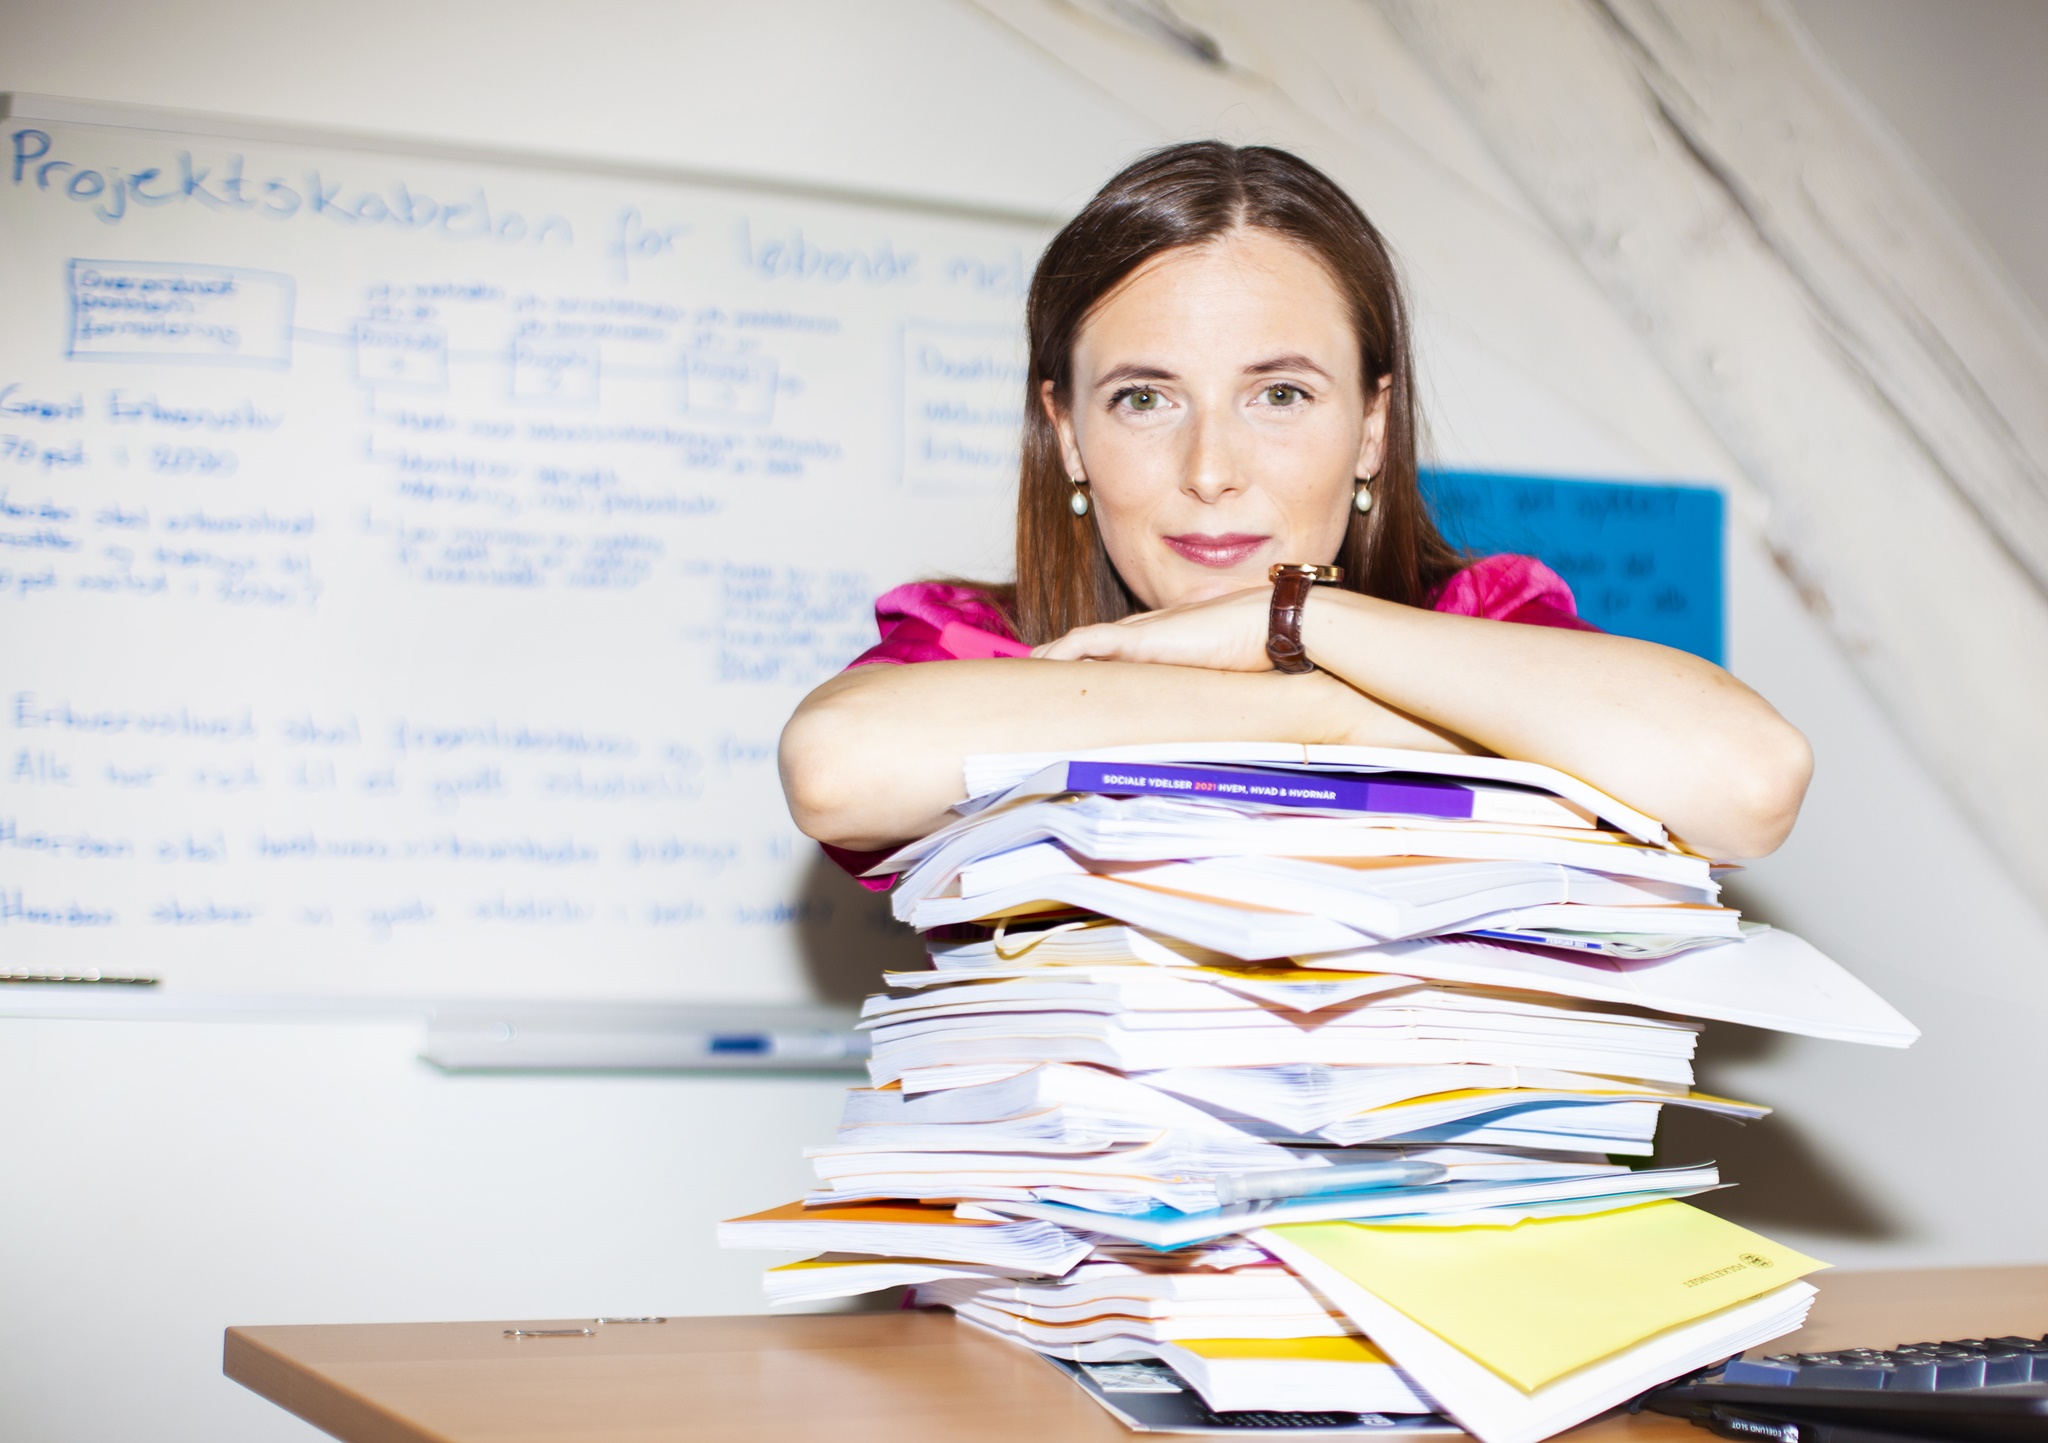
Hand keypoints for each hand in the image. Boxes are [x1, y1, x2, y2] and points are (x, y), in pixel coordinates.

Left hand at [1031, 584, 1273, 669]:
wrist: (1274, 625)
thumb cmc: (1260, 648)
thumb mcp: (1225, 676)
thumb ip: (1206, 688)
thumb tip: (1208, 721)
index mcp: (1166, 639)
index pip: (1115, 649)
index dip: (1086, 660)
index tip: (1065, 679)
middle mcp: (1150, 631)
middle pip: (1091, 643)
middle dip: (1060, 659)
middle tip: (1031, 676)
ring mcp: (1145, 632)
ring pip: (1083, 641)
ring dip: (1053, 656)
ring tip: (1026, 672)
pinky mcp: (1144, 637)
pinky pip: (1091, 639)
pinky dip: (1065, 649)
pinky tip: (1045, 662)